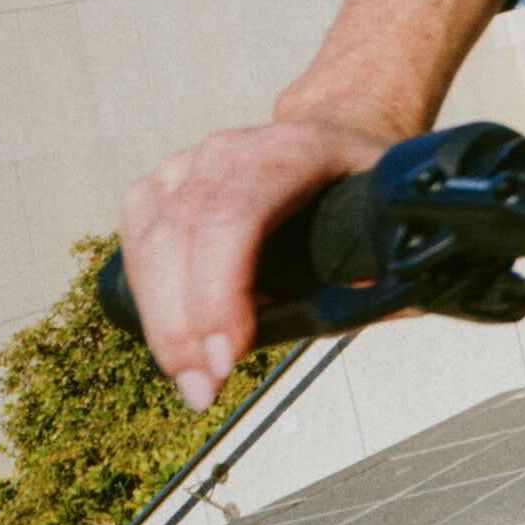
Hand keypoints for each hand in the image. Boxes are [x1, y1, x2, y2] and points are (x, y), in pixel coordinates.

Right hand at [116, 114, 391, 409]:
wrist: (329, 132)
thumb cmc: (357, 180)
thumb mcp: (387, 202)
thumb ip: (388, 249)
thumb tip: (376, 295)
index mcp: (291, 149)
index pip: (234, 216)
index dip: (220, 289)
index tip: (229, 357)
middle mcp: (228, 151)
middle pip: (180, 237)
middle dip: (184, 325)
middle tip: (205, 391)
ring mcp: (186, 166)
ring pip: (150, 243)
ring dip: (162, 323)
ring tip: (192, 383)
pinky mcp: (158, 189)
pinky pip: (137, 247)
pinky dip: (149, 302)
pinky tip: (173, 345)